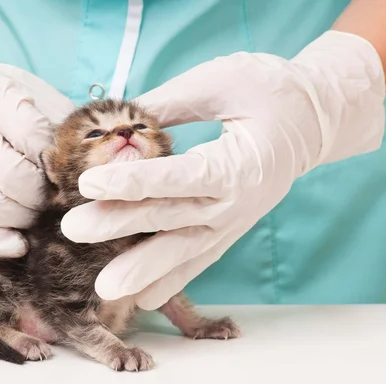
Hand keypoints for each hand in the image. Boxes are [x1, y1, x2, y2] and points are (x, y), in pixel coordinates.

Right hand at [0, 25, 74, 256]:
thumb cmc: (2, 103)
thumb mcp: (35, 96)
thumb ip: (62, 127)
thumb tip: (98, 166)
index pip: (31, 134)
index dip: (55, 157)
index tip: (64, 166)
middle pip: (11, 175)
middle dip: (43, 194)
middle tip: (56, 197)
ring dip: (24, 218)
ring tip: (38, 213)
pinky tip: (18, 243)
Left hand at [61, 31, 385, 309]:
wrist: (312, 123)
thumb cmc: (270, 94)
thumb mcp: (223, 81)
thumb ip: (171, 103)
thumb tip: (119, 121)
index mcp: (237, 163)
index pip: (176, 178)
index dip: (132, 182)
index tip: (87, 184)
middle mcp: (236, 203)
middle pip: (170, 218)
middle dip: (119, 226)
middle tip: (73, 231)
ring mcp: (233, 223)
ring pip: (182, 252)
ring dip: (142, 270)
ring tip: (104, 288)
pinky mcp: (228, 232)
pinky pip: (198, 262)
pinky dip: (172, 281)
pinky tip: (143, 299)